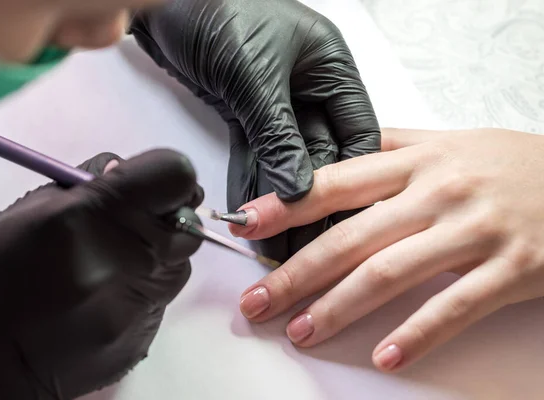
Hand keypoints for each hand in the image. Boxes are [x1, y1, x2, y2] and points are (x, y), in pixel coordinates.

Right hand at [0, 150, 203, 398]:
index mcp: (92, 220)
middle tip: (130, 224)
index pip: (176, 176)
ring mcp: (139, 310)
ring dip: (155, 257)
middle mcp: (126, 265)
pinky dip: (140, 294)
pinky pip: (159, 304)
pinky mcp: (141, 342)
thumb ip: (89, 185)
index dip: (167, 174)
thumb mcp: (29, 211)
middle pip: (188, 223)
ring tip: (107, 267)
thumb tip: (127, 172)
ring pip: (179, 265)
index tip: (154, 182)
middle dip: (166, 216)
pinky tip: (100, 302)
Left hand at [129, 0, 378, 258]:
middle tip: (307, 244)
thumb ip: (279, 133)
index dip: (355, 179)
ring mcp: (277, 103)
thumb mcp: (255, 73)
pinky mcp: (245, 113)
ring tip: (280, 242)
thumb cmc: (216, 7)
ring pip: (286, 162)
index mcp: (330, 67)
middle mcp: (310, 87)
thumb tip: (299, 188)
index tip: (346, 219)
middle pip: (322, 155)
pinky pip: (254, 156)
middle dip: (314, 202)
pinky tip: (253, 217)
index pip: (357, 134)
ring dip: (281, 202)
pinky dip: (252, 185)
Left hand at [232, 128, 543, 371]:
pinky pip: (454, 307)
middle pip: (350, 236)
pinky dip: (416, 335)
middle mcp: (438, 193)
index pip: (335, 183)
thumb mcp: (448, 142)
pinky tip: (384, 356)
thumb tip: (337, 151)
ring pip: (389, 272)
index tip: (247, 226)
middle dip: (296, 272)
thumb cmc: (510, 164)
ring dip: (338, 307)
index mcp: (418, 162)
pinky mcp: (510, 270)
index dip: (285, 205)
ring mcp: (474, 232)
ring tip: (301, 331)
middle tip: (258, 301)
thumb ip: (392, 146)